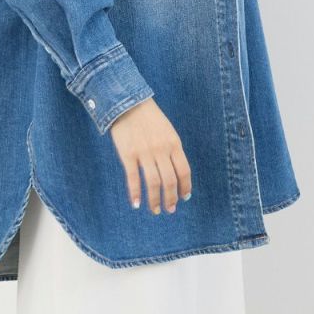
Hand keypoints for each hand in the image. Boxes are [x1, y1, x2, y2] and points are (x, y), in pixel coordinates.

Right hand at [108, 98, 192, 213]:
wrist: (127, 103)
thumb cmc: (149, 118)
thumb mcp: (168, 131)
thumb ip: (172, 150)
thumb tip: (176, 173)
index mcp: (174, 144)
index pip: (184, 171)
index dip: (185, 187)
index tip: (184, 198)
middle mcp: (161, 150)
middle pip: (170, 180)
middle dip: (171, 198)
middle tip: (170, 209)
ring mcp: (144, 153)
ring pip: (153, 183)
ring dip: (155, 200)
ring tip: (155, 210)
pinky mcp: (128, 154)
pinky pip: (133, 178)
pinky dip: (135, 193)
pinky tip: (136, 204)